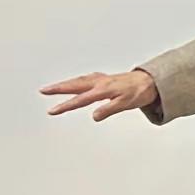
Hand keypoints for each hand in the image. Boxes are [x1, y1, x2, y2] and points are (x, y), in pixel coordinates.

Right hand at [41, 70, 157, 121]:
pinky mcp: (104, 79)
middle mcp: (100, 83)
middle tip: (43, 91)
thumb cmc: (139, 92)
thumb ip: (109, 109)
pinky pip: (86, 78)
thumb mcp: (125, 104)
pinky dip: (77, 80)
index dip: (65, 105)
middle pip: (74, 85)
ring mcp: (102, 80)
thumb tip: (94, 115)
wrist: (151, 81)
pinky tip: (75, 83)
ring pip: (79, 81)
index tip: (52, 110)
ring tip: (52, 88)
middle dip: (58, 89)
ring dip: (65, 84)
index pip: (80, 99)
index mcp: (103, 90)